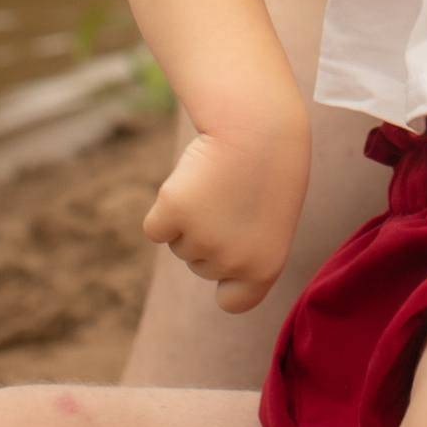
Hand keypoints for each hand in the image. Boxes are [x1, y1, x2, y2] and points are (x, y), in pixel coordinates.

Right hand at [141, 119, 310, 312]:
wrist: (258, 125)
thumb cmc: (271, 167)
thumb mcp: (271, 218)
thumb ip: (246, 250)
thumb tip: (213, 265)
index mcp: (266, 267)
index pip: (235, 301)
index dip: (228, 281)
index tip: (230, 261)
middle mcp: (232, 262)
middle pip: (201, 265)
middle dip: (210, 235)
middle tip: (233, 197)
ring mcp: (201, 240)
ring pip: (179, 244)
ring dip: (190, 217)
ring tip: (218, 184)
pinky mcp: (172, 214)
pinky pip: (155, 228)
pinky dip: (165, 208)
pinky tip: (191, 180)